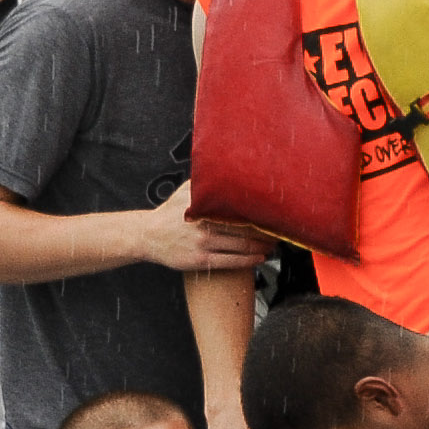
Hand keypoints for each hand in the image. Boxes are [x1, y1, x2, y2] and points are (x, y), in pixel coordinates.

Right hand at [136, 182, 274, 273]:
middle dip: (266, 231)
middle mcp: (205, 225)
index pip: (240, 209)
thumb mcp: (184, 192)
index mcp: (204, 206)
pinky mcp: (201, 261)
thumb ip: (204, 182)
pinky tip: (261, 257)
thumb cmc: (170, 213)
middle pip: (246, 228)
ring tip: (273, 245)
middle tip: (281, 231)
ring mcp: (203, 244)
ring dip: (262, 247)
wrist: (148, 235)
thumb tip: (223, 166)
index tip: (275, 213)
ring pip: (242, 246)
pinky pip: (232, 262)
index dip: (261, 213)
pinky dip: (250, 260)